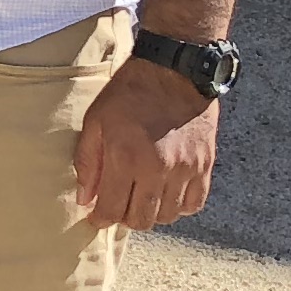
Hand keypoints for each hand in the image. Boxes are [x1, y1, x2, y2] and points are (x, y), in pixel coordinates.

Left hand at [73, 57, 218, 230]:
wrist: (174, 70)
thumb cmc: (129, 92)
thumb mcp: (96, 120)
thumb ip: (88, 162)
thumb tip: (85, 198)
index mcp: (127, 157)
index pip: (113, 209)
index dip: (101, 219)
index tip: (97, 217)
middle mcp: (158, 169)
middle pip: (142, 220)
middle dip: (125, 218)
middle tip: (118, 205)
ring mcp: (185, 169)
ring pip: (168, 216)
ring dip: (151, 213)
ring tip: (141, 197)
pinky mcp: (205, 165)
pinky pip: (194, 204)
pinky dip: (179, 206)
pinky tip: (166, 194)